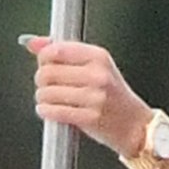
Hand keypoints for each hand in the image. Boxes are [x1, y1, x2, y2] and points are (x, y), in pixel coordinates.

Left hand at [26, 36, 151, 158]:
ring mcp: (95, 97)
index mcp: (99, 57)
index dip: (43, 59)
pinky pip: (55, 111)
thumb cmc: (114, 97)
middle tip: (48, 86)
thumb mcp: (95, 67)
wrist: (136, 126)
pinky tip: (50, 110)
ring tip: (51, 100)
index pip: (56, 50)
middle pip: (48, 72)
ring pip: (48, 93)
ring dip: (43, 98)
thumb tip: (32, 42)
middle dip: (41, 81)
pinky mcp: (90, 117)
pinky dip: (46, 111)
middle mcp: (98, 75)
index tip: (46, 66)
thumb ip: (63, 52)